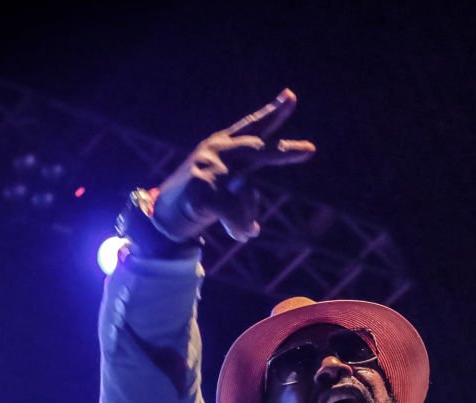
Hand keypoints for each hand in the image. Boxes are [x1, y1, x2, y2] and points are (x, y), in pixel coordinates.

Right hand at [152, 89, 315, 242]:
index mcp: (226, 144)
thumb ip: (248, 191)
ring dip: (248, 215)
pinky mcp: (202, 190)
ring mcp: (208, 169)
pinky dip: (241, 229)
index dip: (273, 112)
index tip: (291, 95)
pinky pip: (236, 215)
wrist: (164, 214)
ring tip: (246, 229)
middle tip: (310, 150)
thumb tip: (254, 229)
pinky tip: (242, 234)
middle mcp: (218, 151)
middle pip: (258, 151)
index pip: (253, 125)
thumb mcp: (227, 185)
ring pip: (248, 194)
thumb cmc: (201, 197)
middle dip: (284, 152)